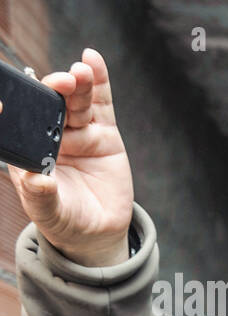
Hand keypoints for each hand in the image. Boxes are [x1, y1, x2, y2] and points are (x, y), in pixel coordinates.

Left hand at [5, 49, 133, 267]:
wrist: (98, 231)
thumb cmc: (65, 220)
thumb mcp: (49, 212)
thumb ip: (42, 196)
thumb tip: (37, 180)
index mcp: (30, 149)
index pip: (20, 120)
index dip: (16, 104)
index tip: (10, 96)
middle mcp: (51, 135)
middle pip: (50, 104)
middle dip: (53, 90)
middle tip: (60, 82)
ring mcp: (78, 131)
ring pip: (75, 101)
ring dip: (77, 84)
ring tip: (79, 73)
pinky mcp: (104, 133)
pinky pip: (100, 103)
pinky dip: (98, 81)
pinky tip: (92, 60)